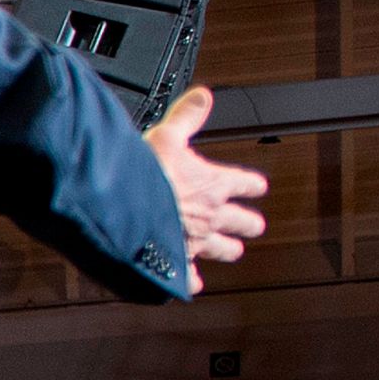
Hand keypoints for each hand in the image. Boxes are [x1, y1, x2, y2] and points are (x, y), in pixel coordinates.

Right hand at [143, 85, 267, 293]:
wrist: (121, 209)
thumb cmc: (144, 174)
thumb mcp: (166, 135)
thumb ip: (187, 117)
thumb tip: (203, 96)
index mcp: (214, 184)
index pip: (247, 183)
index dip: (252, 184)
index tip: (257, 186)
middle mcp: (213, 215)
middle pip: (245, 223)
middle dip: (249, 223)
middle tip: (251, 224)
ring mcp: (198, 241)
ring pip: (226, 251)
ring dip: (229, 250)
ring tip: (230, 251)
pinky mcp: (179, 262)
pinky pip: (191, 279)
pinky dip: (191, 280)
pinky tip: (190, 283)